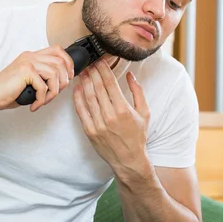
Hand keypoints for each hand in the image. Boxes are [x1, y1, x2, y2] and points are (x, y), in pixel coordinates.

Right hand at [0, 45, 74, 111]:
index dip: (68, 62)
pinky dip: (42, 99)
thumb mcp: (28, 81)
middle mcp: (30, 56)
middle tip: (54, 94)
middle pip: (60, 61)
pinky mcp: (25, 71)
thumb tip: (62, 81)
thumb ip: (42, 77)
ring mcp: (28, 62)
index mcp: (31, 56)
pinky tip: (34, 105)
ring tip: (43, 101)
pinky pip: (44, 86)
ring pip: (55, 74)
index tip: (69, 77)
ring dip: (53, 92)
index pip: (57, 50)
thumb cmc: (7, 92)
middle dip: (64, 80)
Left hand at [73, 58, 150, 175]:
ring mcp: (98, 124)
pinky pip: (81, 111)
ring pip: (88, 97)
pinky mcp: (89, 131)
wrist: (129, 160)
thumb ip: (138, 92)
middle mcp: (109, 116)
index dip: (103, 69)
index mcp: (123, 109)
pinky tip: (77, 88)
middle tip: (89, 63)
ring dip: (84, 82)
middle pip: (97, 87)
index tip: (100, 61)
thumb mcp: (145, 113)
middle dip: (93, 72)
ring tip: (83, 72)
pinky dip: (78, 98)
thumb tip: (130, 75)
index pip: (110, 83)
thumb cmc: (138, 136)